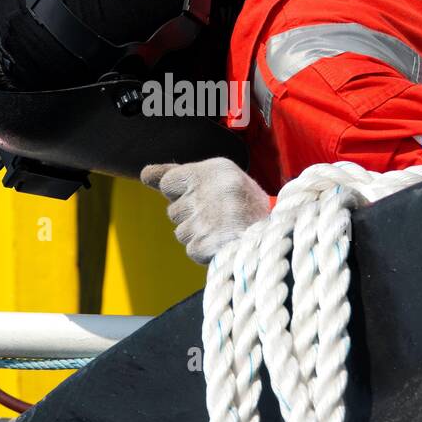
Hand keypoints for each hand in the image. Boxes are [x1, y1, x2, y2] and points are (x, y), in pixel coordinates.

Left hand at [141, 158, 271, 263]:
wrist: (277, 232)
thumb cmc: (243, 202)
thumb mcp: (218, 176)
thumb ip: (177, 174)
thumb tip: (144, 174)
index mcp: (211, 171)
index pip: (167, 182)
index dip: (179, 191)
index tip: (196, 194)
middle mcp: (208, 192)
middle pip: (174, 211)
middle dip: (191, 215)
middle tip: (220, 215)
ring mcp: (208, 220)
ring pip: (181, 232)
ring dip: (198, 234)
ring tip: (224, 229)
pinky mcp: (208, 244)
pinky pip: (192, 248)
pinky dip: (205, 250)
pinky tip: (224, 242)